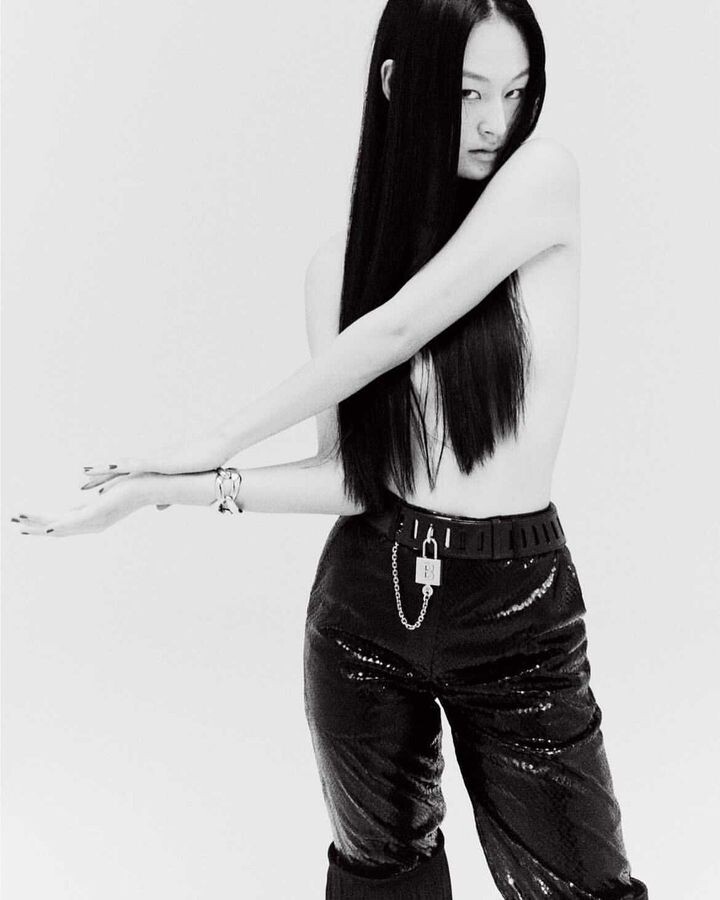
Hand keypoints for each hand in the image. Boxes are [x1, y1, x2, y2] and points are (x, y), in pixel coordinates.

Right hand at [10, 473, 152, 537]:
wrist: (156, 486)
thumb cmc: (141, 487)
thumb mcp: (116, 489)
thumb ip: (104, 494)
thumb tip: (98, 494)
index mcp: (97, 517)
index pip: (67, 523)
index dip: (47, 524)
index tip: (29, 523)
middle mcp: (95, 523)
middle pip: (60, 528)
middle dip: (36, 527)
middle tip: (16, 525)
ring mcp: (96, 520)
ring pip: (61, 527)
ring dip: (38, 526)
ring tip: (18, 523)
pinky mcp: (98, 512)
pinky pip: (73, 521)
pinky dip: (56, 524)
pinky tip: (42, 528)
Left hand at [79, 430, 232, 509]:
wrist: (218, 445)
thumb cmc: (206, 463)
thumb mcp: (184, 484)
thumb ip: (169, 495)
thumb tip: (158, 507)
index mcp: (155, 469)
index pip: (128, 478)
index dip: (111, 484)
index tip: (94, 490)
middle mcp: (150, 462)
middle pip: (120, 471)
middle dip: (101, 479)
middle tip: (82, 485)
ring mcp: (154, 460)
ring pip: (124, 466)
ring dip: (105, 471)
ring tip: (86, 475)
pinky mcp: (161, 460)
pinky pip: (137, 464)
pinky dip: (122, 466)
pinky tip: (109, 467)